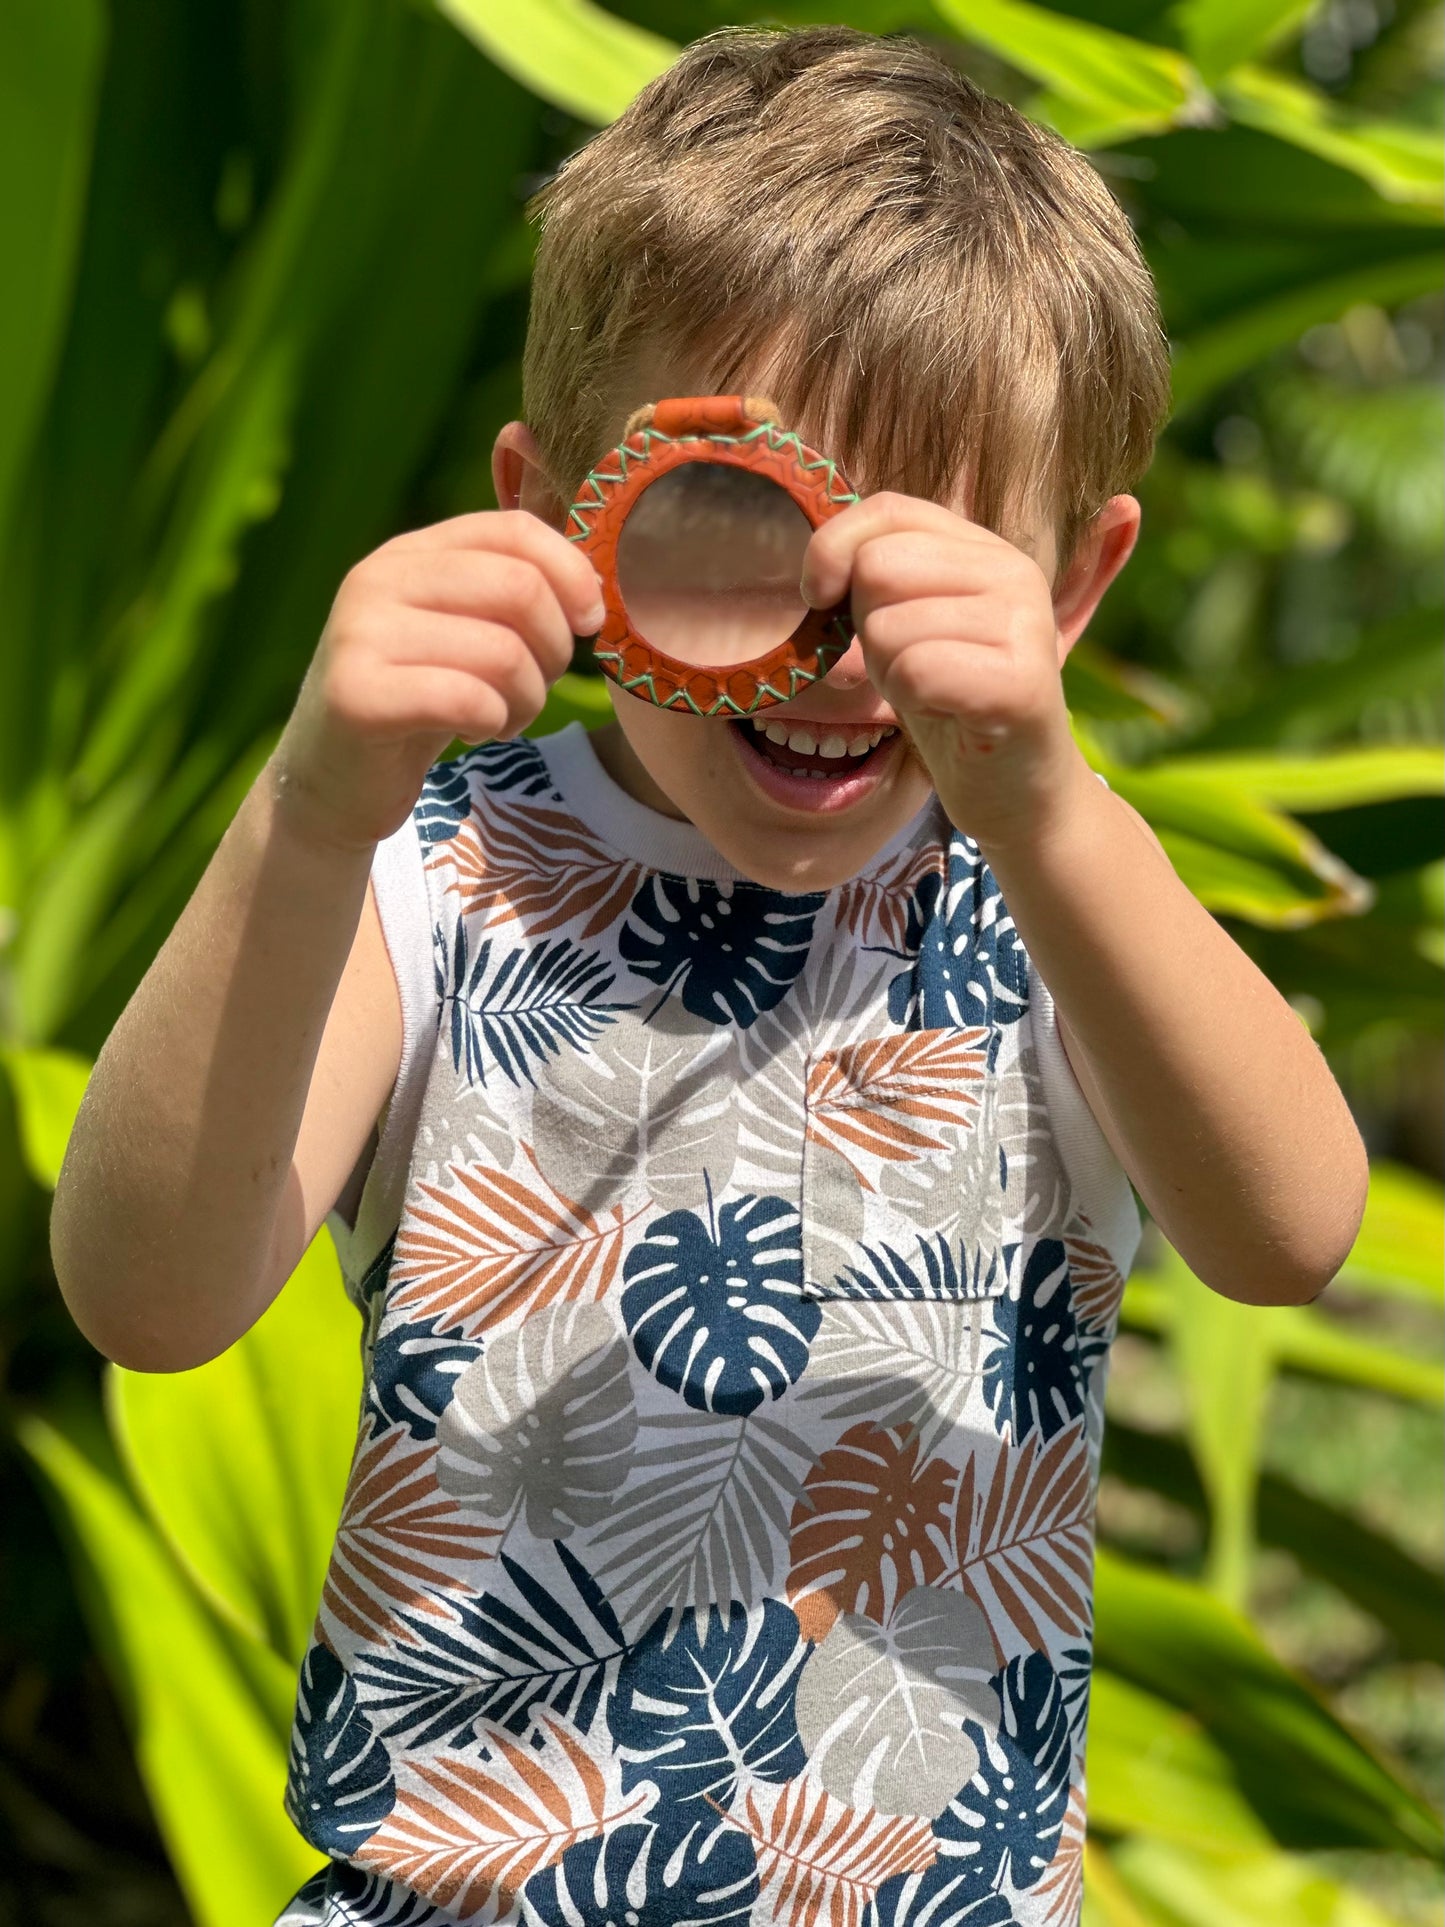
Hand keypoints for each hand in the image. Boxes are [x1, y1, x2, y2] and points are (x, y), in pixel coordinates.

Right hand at [272, 512, 602, 850]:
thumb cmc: (419, 704)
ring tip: (504, 717)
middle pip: (521, 588)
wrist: (334, 781)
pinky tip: (474, 732)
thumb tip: (594, 588)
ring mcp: (360, 632)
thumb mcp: (462, 632)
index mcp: (411, 552)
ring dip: (528, 699)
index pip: (515, 529)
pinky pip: (469, 699)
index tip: (589, 623)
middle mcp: (379, 577)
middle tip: (537, 685)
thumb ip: (511, 595)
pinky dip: (493, 723)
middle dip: (555, 648)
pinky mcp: (356, 694)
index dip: (573, 574)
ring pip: (504, 651)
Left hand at [801, 494, 1092, 850]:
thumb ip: (874, 575)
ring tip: (934, 694)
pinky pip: (916, 671)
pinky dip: (912, 701)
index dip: (833, 549)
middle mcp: (1014, 572)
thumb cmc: (950, 703)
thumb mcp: (906, 624)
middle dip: (867, 629)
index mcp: (985, 549)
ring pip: (888, 626)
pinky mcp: (1023, 682)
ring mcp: (1025, 623)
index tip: (821, 597)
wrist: (1017, 790)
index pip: (887, 509)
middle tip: (909, 666)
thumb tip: (819, 573)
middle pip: (877, 567)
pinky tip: (946, 714)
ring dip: (890, 674)